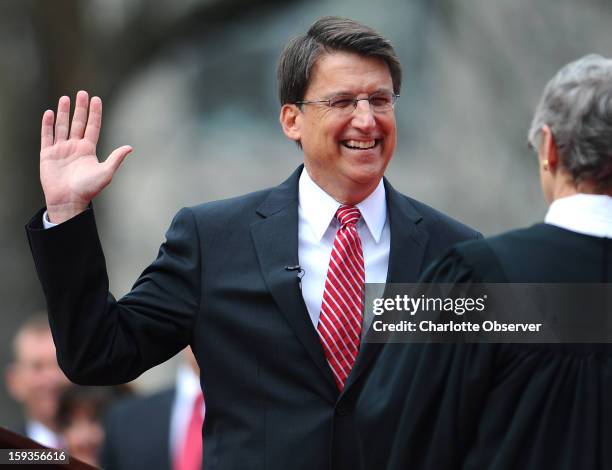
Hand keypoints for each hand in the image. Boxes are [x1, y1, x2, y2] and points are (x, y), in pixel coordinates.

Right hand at [40, 90, 132, 222]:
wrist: (69, 201)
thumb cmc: (88, 189)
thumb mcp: (106, 172)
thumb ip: (116, 158)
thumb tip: (130, 147)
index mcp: (88, 150)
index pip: (92, 126)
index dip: (94, 113)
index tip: (96, 99)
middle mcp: (75, 147)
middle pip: (78, 123)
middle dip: (80, 108)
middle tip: (81, 93)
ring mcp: (61, 149)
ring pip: (62, 126)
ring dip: (63, 112)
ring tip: (65, 98)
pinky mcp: (47, 154)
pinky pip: (46, 136)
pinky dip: (47, 124)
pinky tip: (49, 113)